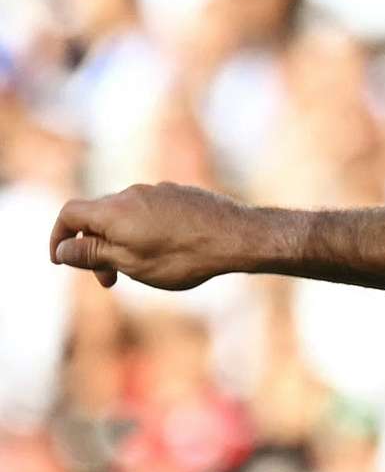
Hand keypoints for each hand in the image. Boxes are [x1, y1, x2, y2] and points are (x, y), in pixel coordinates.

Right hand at [48, 184, 286, 291]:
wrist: (239, 237)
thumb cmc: (184, 256)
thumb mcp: (131, 263)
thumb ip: (93, 254)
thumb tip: (63, 250)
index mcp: (112, 210)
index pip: (69, 214)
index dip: (58, 236)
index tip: (61, 260)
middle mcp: (131, 193)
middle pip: (98, 217)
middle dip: (95, 248)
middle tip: (108, 280)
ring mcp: (158, 191)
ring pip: (126, 216)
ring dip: (122, 242)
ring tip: (140, 269)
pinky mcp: (180, 194)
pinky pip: (151, 212)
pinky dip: (145, 232)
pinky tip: (166, 252)